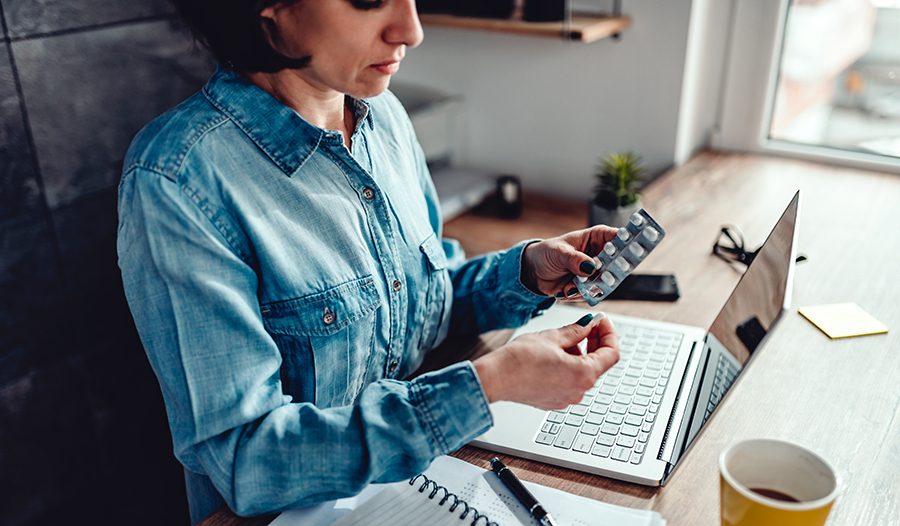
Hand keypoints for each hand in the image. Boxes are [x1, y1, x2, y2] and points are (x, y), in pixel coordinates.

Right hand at [473, 313, 619, 410]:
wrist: (495, 378)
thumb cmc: (519, 359)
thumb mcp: (552, 337)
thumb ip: (577, 330)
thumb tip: (590, 324)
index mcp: (583, 374)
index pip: (611, 353)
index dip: (609, 333)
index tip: (602, 322)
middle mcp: (578, 391)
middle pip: (598, 363)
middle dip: (594, 342)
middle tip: (586, 325)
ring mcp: (566, 398)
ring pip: (582, 372)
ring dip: (579, 354)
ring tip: (560, 340)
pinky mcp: (554, 400)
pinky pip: (569, 381)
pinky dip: (568, 366)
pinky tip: (553, 354)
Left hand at [521, 225, 617, 298]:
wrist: (534, 272)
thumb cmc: (546, 253)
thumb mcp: (558, 252)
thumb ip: (574, 258)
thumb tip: (589, 266)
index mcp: (596, 238)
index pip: (617, 238)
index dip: (625, 244)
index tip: (621, 253)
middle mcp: (600, 256)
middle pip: (617, 264)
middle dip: (609, 273)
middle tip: (597, 276)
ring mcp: (596, 273)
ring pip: (604, 283)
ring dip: (588, 287)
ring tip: (570, 285)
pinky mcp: (589, 288)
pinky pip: (592, 294)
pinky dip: (578, 294)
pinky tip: (565, 289)